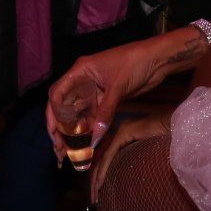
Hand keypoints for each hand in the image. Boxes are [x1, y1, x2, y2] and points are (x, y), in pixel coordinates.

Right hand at [45, 39, 165, 161]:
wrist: (157, 59)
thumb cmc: (135, 63)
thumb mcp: (118, 87)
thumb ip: (105, 112)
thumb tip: (94, 139)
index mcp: (80, 71)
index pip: (57, 93)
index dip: (53, 113)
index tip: (55, 132)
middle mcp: (83, 81)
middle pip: (64, 105)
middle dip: (59, 126)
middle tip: (59, 147)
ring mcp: (94, 91)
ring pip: (77, 113)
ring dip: (73, 131)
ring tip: (68, 151)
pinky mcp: (105, 99)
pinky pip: (92, 116)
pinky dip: (88, 129)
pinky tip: (86, 144)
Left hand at [89, 108, 173, 201]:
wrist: (181, 127)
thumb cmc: (171, 142)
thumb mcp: (151, 157)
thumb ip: (140, 164)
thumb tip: (134, 182)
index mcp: (126, 137)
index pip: (107, 158)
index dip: (100, 176)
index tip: (97, 194)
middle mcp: (121, 132)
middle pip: (102, 158)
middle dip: (94, 179)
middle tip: (92, 199)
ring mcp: (122, 131)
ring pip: (103, 157)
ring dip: (96, 177)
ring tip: (94, 196)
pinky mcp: (125, 132)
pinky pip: (109, 154)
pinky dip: (103, 170)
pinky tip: (100, 183)